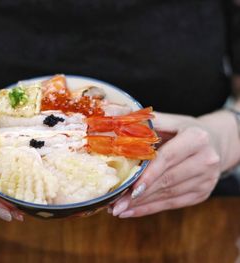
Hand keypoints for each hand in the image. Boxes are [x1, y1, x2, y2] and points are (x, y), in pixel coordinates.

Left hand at [110, 111, 230, 217]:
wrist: (215, 142)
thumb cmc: (184, 130)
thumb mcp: (170, 121)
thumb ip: (146, 123)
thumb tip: (116, 120)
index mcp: (196, 138)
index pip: (168, 158)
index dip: (148, 174)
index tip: (130, 188)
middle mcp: (206, 160)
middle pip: (167, 180)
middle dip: (138, 194)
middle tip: (114, 204)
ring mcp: (206, 180)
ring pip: (168, 195)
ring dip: (140, 204)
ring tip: (117, 208)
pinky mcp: (202, 193)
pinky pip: (172, 204)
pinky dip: (150, 208)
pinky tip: (131, 211)